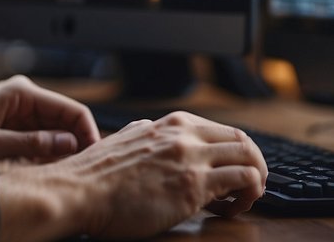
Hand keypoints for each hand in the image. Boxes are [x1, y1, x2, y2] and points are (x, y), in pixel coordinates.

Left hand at [0, 75, 99, 165]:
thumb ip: (31, 145)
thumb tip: (68, 144)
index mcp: (20, 93)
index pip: (70, 109)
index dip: (88, 133)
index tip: (96, 157)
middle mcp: (23, 98)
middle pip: (66, 121)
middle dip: (78, 145)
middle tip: (86, 173)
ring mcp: (19, 112)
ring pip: (56, 133)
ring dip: (63, 153)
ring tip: (69, 176)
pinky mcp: (14, 127)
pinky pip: (41, 140)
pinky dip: (48, 156)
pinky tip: (50, 172)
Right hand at [30, 110, 266, 239]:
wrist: (78, 192)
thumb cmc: (95, 176)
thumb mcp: (125, 139)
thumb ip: (147, 135)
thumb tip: (153, 134)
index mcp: (169, 124)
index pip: (222, 130)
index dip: (235, 153)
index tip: (232, 171)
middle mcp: (184, 135)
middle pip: (242, 140)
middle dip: (254, 164)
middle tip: (249, 186)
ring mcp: (190, 158)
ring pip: (249, 158)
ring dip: (255, 180)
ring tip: (242, 200)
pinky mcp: (194, 185)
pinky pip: (243, 181)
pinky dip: (248, 195)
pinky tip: (230, 209)